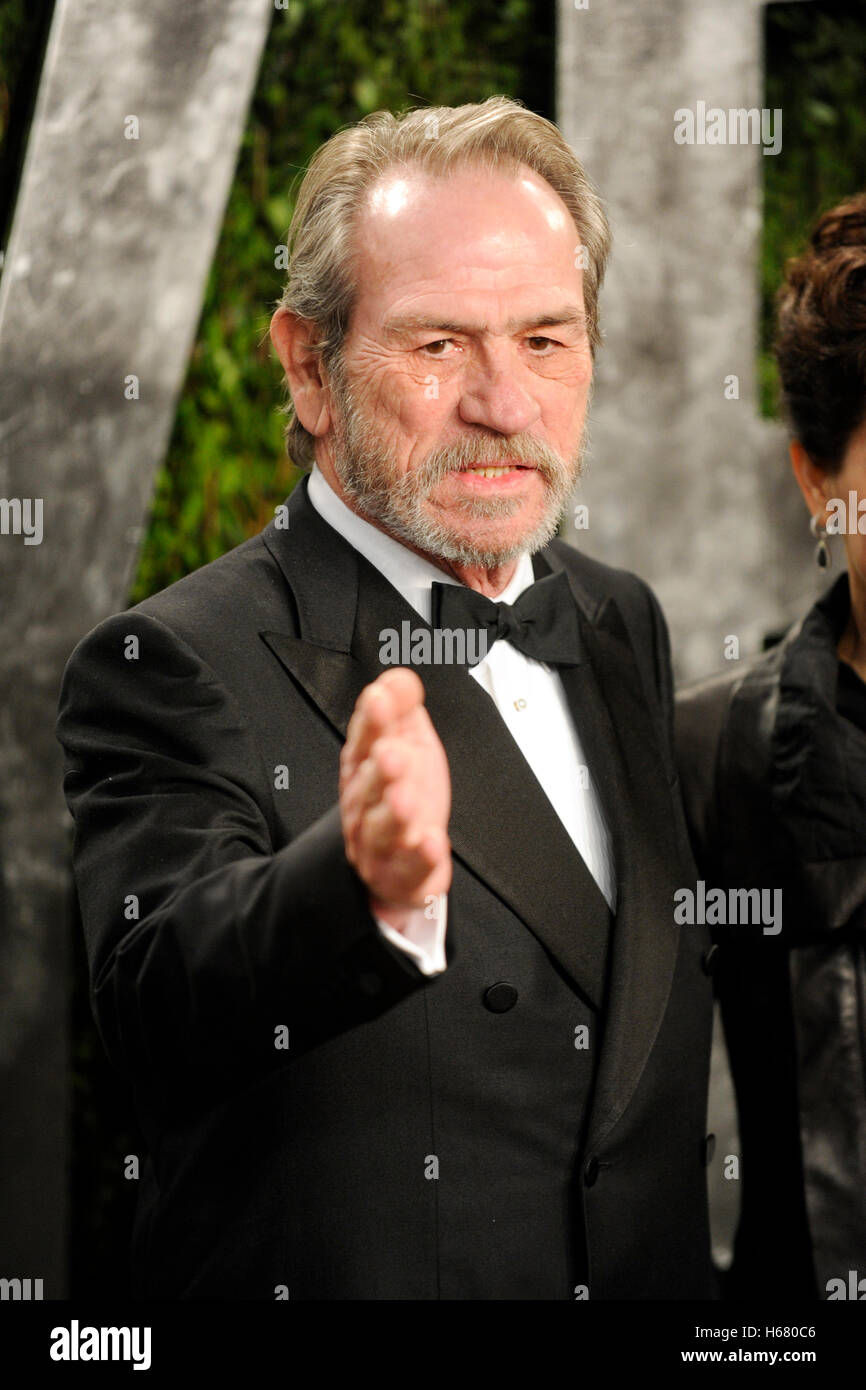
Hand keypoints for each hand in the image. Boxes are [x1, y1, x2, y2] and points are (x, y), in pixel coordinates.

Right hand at [340, 668, 451, 920]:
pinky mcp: (402, 874)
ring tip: (405, 797)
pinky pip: (409, 869)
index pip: (364, 739)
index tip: (379, 698)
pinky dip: (419, 857)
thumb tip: (400, 676)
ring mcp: (380, 842)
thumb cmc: (399, 795)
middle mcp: (366, 804)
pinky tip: (430, 842)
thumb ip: (402, 709)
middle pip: (368, 786)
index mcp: (365, 767)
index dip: (371, 720)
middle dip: (380, 769)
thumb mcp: (407, 743)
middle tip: (392, 752)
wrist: (397, 861)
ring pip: (383, 828)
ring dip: (394, 812)